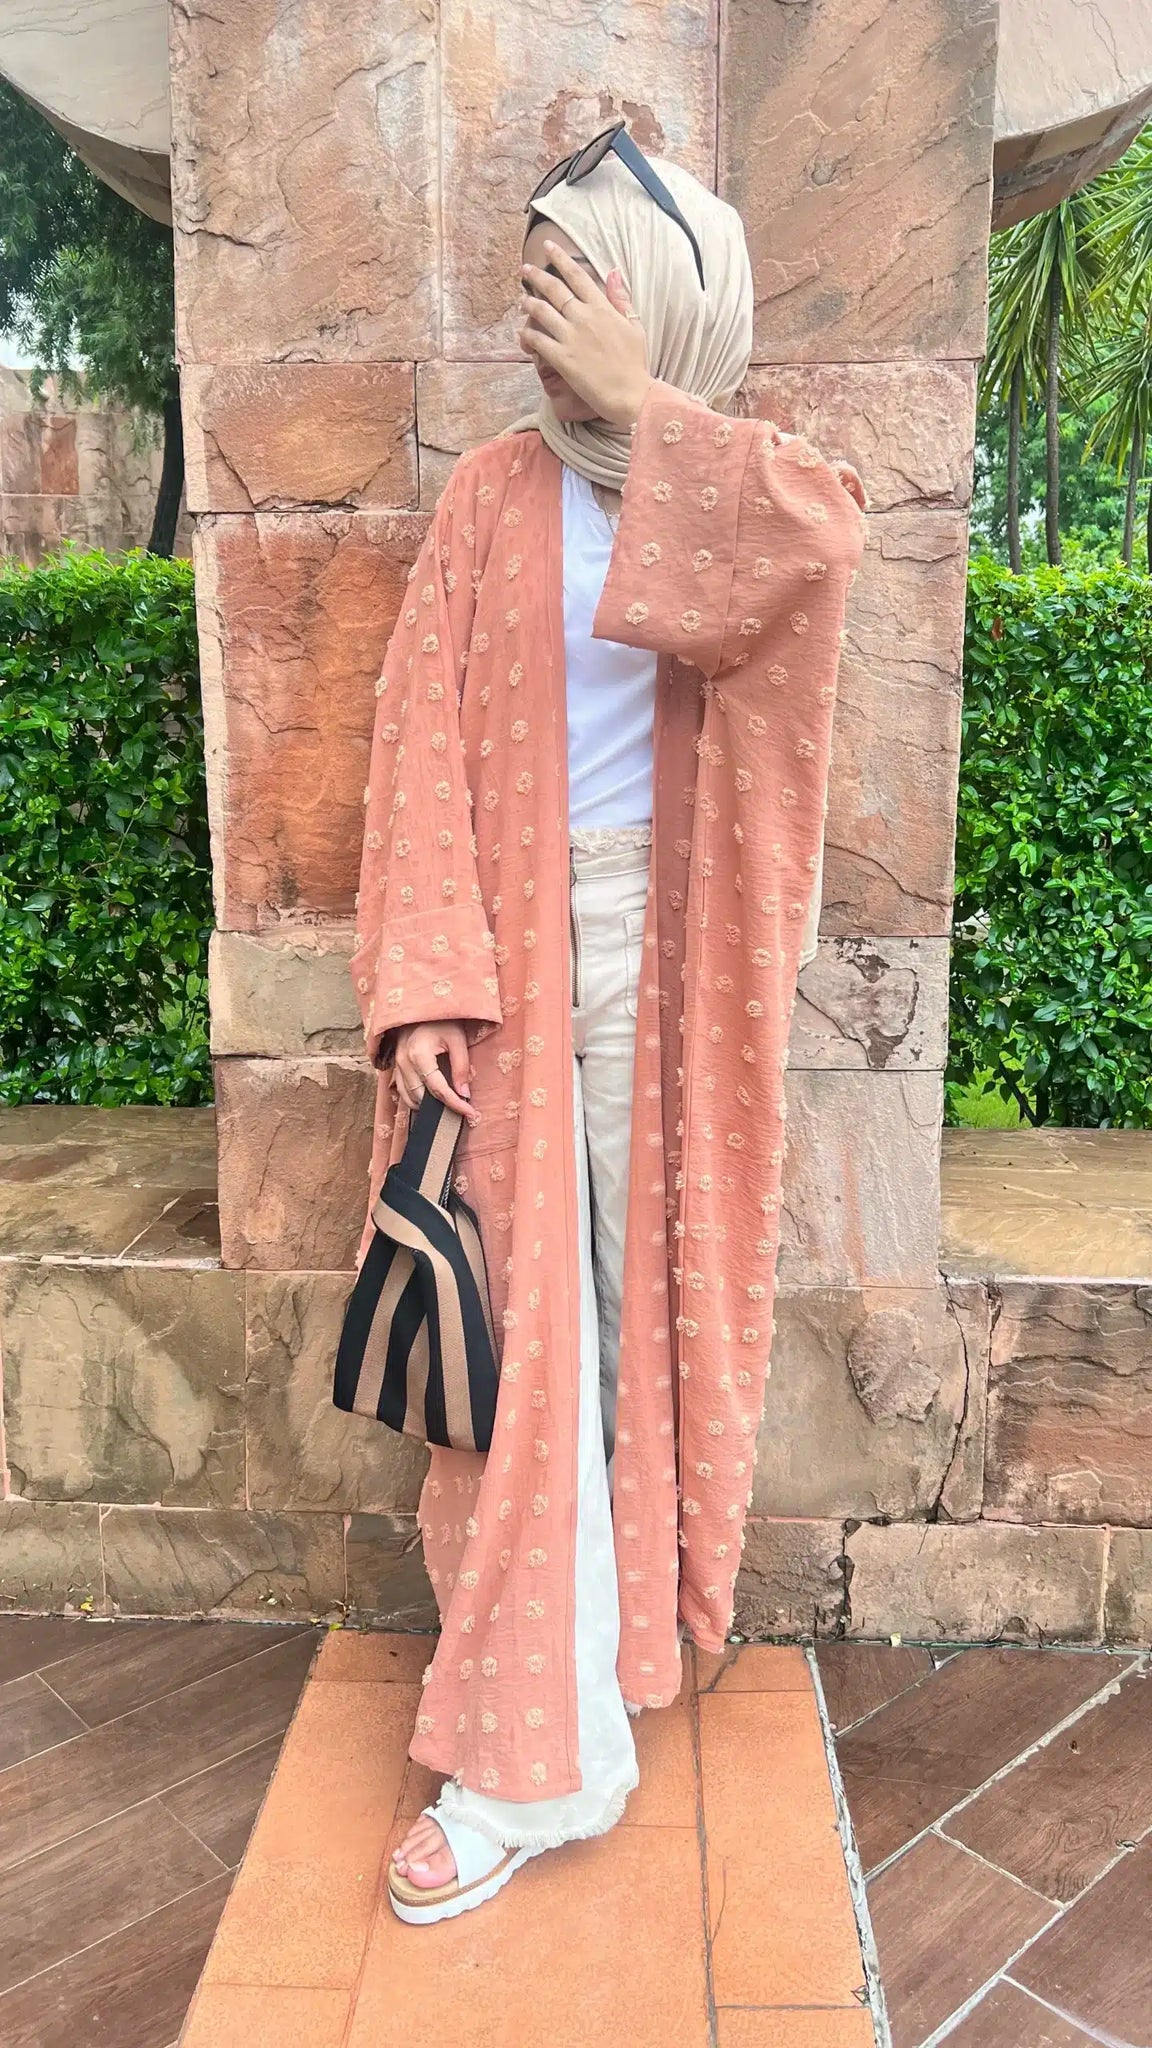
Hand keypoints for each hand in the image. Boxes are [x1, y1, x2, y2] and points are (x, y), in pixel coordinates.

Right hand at [393, 1022, 478, 1123]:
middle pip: (422, 1097)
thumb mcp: (457, 1039)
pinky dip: (415, 1100)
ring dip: (428, 1106)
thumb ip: (461, 1067)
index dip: (456, 1104)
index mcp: (420, 1055)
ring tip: (448, 1108)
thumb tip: (464, 1094)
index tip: (471, 1114)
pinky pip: (402, 1092)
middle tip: (462, 1112)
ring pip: (409, 1098)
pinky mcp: (395, 1067)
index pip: (439, 1089)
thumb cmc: (441, 1021)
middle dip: (442, 1108)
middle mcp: (404, 1063)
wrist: (420, 1007)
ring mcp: (396, 1066)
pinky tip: (430, 1101)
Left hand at [519, 240, 652, 428]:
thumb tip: (613, 271)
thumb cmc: (635, 362)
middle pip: (554, 289)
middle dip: (537, 276)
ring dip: (529, 304)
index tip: (548, 246)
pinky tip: (523, 332)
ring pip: (542, 312)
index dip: (560, 258)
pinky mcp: (562, 358)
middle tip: (525, 269)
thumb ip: (621, 298)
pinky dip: (527, 334)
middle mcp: (584, 317)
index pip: (577, 275)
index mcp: (602, 307)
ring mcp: (571, 337)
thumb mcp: (634, 325)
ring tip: (522, 301)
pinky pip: (538, 341)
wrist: (631, 394)